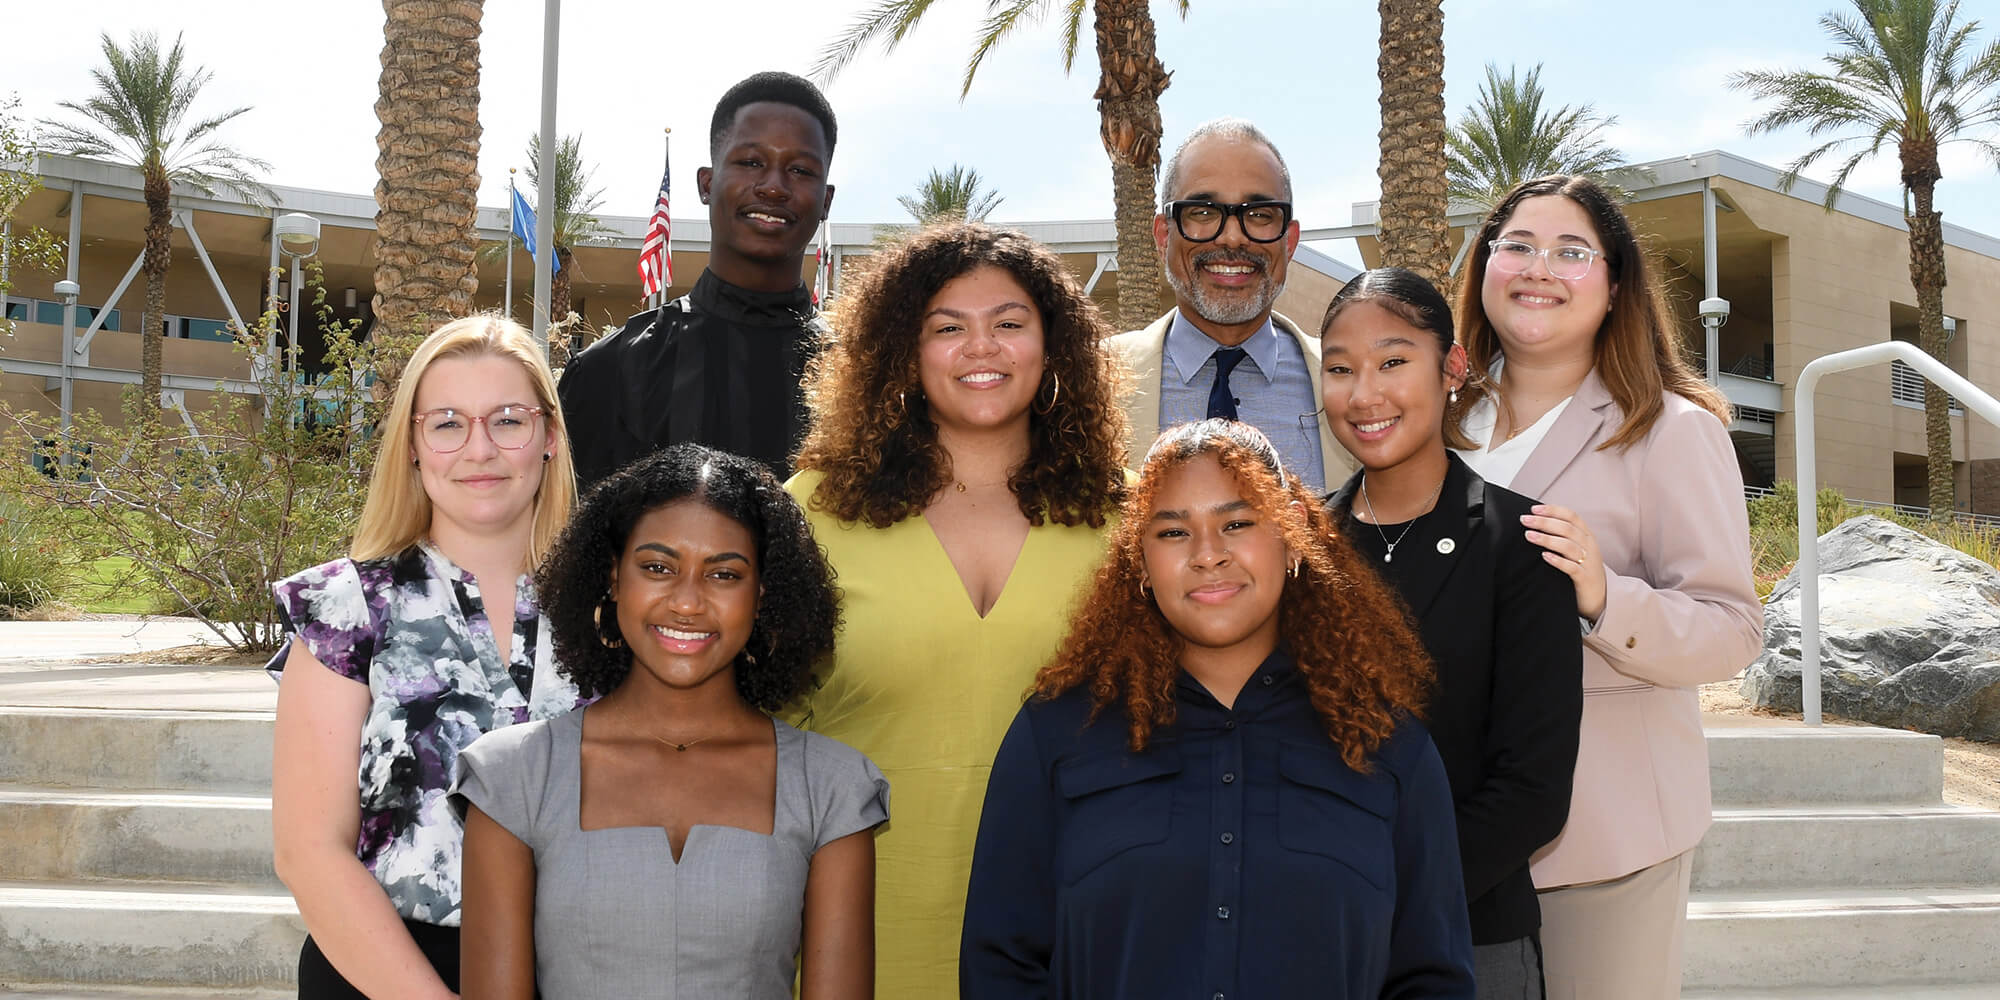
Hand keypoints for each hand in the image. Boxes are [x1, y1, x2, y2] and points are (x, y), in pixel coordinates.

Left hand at [1522, 504, 1605, 621]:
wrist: (1600, 597)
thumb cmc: (1582, 570)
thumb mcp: (1577, 549)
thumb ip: (1563, 536)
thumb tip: (1536, 522)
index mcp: (1586, 536)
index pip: (1571, 516)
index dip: (1553, 511)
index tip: (1534, 509)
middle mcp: (1589, 546)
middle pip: (1567, 528)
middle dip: (1544, 522)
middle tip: (1525, 520)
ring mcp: (1588, 562)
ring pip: (1568, 546)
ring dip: (1547, 539)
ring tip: (1529, 536)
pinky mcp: (1585, 578)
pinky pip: (1572, 568)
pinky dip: (1558, 561)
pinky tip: (1544, 556)